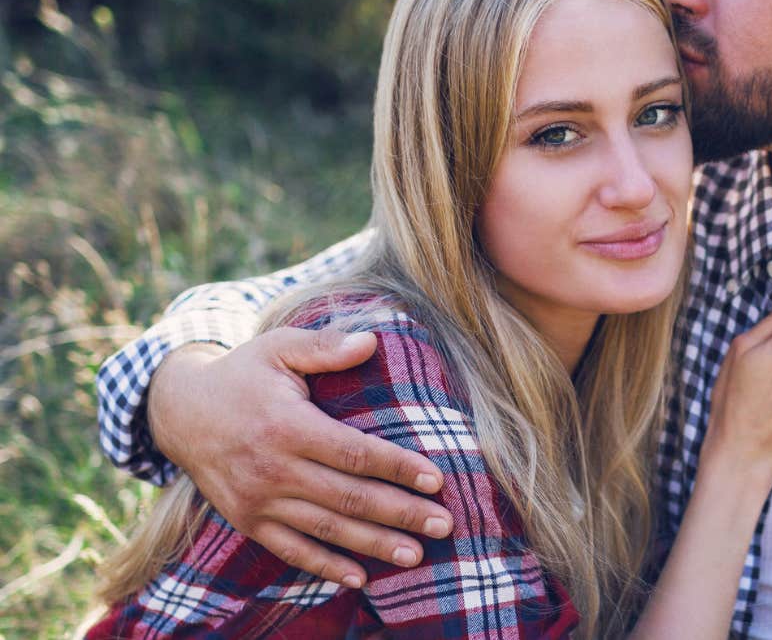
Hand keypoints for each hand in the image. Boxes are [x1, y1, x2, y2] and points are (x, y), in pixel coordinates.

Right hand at [147, 328, 454, 587]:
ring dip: (374, 545)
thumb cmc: (243, 375)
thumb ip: (324, 345)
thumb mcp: (278, 348)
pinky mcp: (248, 521)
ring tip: (416, 555)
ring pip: (327, 529)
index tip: (437, 479)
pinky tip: (361, 578)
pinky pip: (292, 550)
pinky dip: (326, 567)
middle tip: (444, 525)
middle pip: (349, 497)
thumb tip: (372, 340)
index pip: (354, 453)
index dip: (398, 468)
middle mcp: (273, 469)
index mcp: (287, 426)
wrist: (179, 412)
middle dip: (400, 513)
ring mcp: (258, 501)